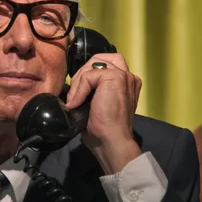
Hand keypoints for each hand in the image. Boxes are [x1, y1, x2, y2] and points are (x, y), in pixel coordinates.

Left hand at [65, 53, 142, 174]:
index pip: (104, 65)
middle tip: (75, 96)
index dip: (87, 75)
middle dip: (81, 75)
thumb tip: (73, 87)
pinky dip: (79, 89)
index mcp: (126, 82)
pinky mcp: (115, 77)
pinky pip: (88, 75)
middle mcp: (128, 76)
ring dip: (79, 82)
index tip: (78, 95)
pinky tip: (77, 103)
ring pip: (92, 65)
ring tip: (75, 100)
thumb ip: (92, 90)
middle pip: (98, 59)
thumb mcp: (97, 104)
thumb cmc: (104, 130)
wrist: (112, 141)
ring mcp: (123, 75)